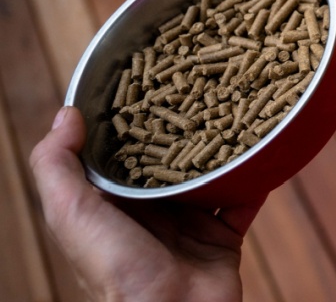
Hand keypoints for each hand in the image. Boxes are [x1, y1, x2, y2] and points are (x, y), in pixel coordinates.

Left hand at [29, 106, 265, 301]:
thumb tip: (66, 114)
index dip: (131, 116)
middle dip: (185, 125)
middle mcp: (149, 210)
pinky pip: (243, 199)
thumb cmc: (117, 272)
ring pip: (209, 173)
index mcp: (110, 203)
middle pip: (169, 156)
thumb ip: (56, 168)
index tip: (148, 76)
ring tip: (237, 106)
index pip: (119, 150)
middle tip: (203, 83)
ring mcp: (188, 223)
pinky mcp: (223, 237)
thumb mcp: (71, 217)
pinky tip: (266, 148)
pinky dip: (256, 176)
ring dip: (223, 145)